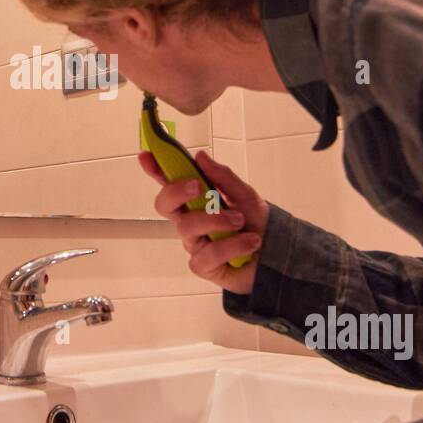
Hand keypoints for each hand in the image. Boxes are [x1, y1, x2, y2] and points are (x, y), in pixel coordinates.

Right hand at [138, 149, 266, 295]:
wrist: (277, 255)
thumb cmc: (256, 224)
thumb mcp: (245, 195)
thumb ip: (223, 177)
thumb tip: (200, 157)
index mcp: (196, 201)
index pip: (169, 183)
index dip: (155, 170)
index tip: (146, 155)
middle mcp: (189, 221)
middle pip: (164, 205)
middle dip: (176, 191)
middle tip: (197, 186)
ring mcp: (194, 244)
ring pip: (187, 227)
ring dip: (217, 220)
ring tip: (240, 221)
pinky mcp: (202, 266)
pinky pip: (207, 254)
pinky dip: (232, 245)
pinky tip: (250, 242)